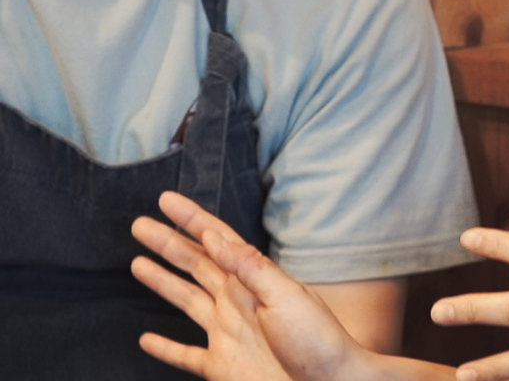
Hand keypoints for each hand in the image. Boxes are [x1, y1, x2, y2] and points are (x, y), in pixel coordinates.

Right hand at [131, 191, 372, 380]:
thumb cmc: (316, 339)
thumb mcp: (284, 295)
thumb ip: (248, 267)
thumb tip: (215, 236)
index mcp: (252, 278)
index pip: (216, 239)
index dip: (191, 219)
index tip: (165, 200)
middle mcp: (236, 300)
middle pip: (195, 264)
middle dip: (168, 243)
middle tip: (138, 226)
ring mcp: (227, 333)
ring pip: (185, 301)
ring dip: (162, 282)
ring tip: (137, 264)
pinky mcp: (222, 368)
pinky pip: (186, 355)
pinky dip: (166, 348)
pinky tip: (146, 339)